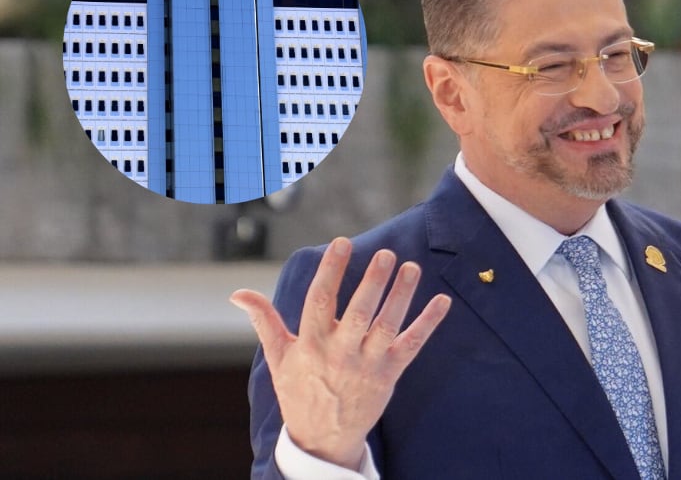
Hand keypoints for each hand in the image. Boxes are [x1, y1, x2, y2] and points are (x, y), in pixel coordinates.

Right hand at [230, 237, 450, 467]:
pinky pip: (411, 345)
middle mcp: (340, 353)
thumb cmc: (299, 390)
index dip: (331, 270)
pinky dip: (428, 323)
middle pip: (359, 312)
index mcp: (311, 344)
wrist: (322, 438)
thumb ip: (264, 321)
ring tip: (411, 267)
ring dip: (401, 296)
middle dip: (373, 282)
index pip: (320, 300)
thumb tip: (238, 294)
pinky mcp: (389, 375)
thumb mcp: (278, 357)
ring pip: (387, 325)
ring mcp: (367, 365)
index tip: (342, 243)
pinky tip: (442, 301)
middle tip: (385, 254)